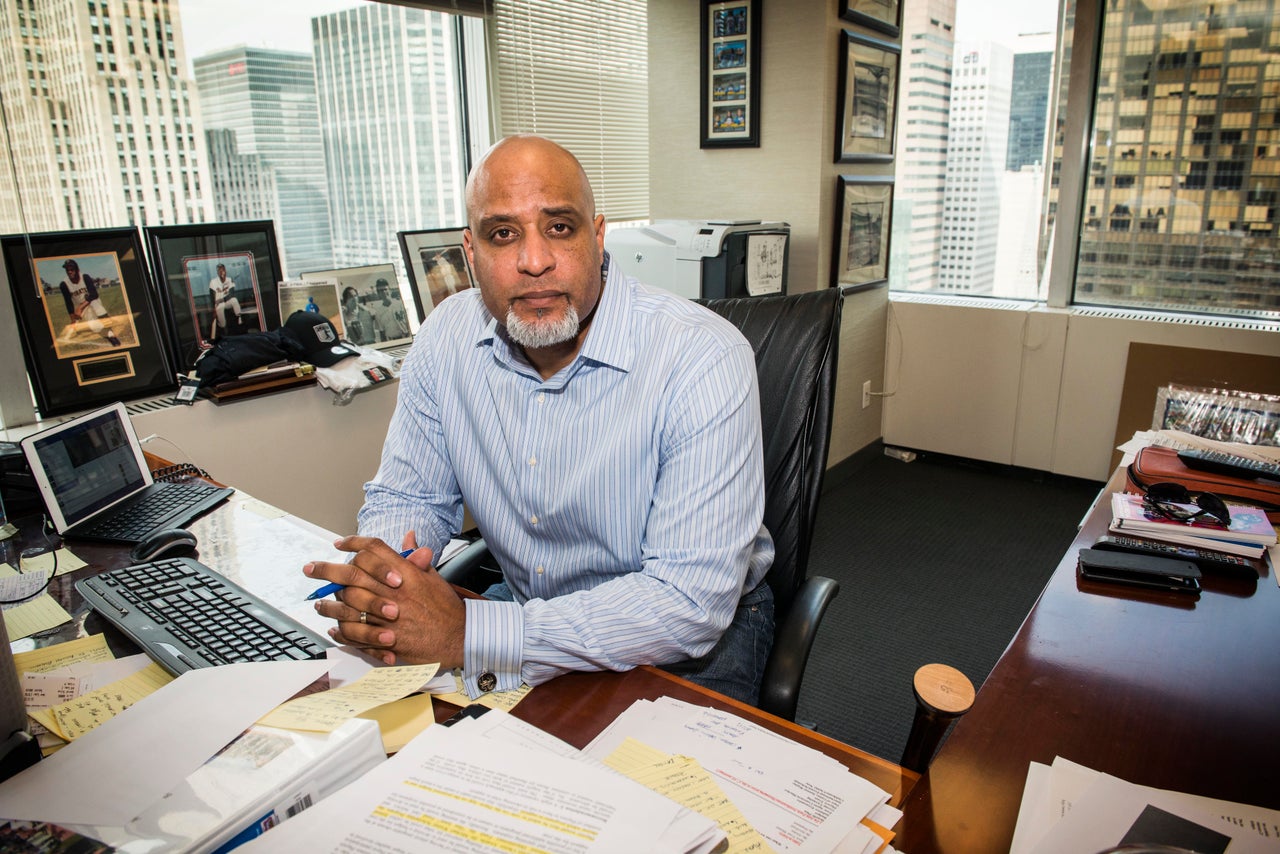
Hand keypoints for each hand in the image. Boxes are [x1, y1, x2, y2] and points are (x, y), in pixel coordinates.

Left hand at [305, 535, 465, 667]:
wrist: (458, 637)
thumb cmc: (446, 608)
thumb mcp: (433, 577)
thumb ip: (416, 558)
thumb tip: (409, 537)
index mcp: (406, 573)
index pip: (374, 550)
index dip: (353, 543)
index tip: (339, 544)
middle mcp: (394, 591)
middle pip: (352, 573)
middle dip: (327, 570)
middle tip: (311, 569)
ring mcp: (388, 615)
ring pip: (347, 604)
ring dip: (329, 603)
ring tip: (319, 603)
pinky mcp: (385, 637)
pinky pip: (354, 632)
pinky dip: (341, 630)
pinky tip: (335, 628)